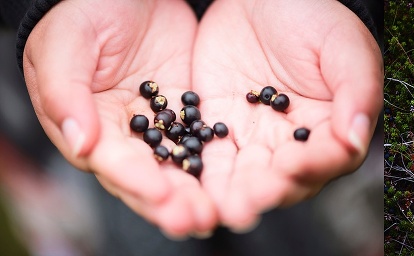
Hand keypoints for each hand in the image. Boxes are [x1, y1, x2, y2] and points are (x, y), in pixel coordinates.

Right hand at [22, 0, 216, 237]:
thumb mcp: (67, 42)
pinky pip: (206, 141)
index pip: (113, 163)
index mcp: (88, 125)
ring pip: (181, 168)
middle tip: (199, 219)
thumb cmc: (86, 11)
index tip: (162, 195)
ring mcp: (160, 126)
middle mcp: (125, 137)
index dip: (136, 181)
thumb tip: (81, 144)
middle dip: (174, 202)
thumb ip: (65, 91)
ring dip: (200, 193)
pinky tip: (241, 179)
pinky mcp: (189, 112)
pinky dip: (221, 163)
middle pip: (150, 177)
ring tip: (221, 212)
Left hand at [191, 0, 382, 230]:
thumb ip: (357, 90)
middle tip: (249, 200)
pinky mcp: (221, 131)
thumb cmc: (314, 16)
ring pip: (247, 178)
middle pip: (286, 179)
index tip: (293, 165)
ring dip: (234, 196)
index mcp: (334, 127)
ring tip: (222, 207)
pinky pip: (211, 160)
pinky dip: (203, 178)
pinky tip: (194, 188)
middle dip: (267, 191)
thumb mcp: (343, 46)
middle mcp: (297, 142)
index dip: (314, 164)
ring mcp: (257, 140)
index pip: (330, 157)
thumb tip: (356, 139)